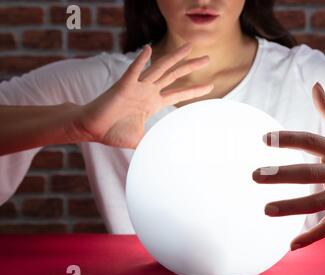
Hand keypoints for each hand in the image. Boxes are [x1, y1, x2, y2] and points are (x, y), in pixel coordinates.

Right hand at [74, 43, 212, 147]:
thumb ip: (155, 142)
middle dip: (191, 67)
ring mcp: (137, 86)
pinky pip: (133, 70)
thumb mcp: (141, 140)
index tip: (210, 86)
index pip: (179, 94)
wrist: (92, 128)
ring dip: (174, 57)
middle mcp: (148, 91)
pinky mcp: (123, 86)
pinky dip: (140, 60)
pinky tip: (148, 49)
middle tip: (208, 59)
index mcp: (153, 102)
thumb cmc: (114, 132)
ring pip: (160, 68)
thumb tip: (168, 156)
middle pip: (174, 76)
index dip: (194, 90)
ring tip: (189, 47)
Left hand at [253, 82, 324, 249]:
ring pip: (316, 203)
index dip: (288, 139)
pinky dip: (312, 237)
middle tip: (255, 176)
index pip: (311, 141)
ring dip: (291, 207)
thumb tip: (315, 85)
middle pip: (309, 174)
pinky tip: (291, 246)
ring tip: (266, 209)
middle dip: (282, 175)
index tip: (264, 138)